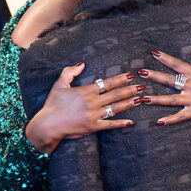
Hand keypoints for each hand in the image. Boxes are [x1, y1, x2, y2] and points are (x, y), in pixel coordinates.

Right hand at [24, 63, 139, 154]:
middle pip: (115, 94)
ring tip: (141, 99)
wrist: (48, 125)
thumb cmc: (53, 104)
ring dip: (129, 103)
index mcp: (86, 91)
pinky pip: (110, 125)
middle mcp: (93, 102)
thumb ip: (70, 72)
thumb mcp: (59, 84)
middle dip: (130, 89)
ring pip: (116, 108)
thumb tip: (82, 64)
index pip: (107, 83)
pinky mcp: (93, 127)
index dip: (120, 79)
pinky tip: (131, 122)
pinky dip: (121, 123)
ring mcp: (94, 115)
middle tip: (143, 86)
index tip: (130, 75)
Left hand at [137, 49, 190, 126]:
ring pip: (171, 100)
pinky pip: (180, 117)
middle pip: (170, 80)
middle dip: (154, 76)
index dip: (165, 58)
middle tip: (140, 73)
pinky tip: (158, 122)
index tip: (153, 53)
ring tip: (142, 98)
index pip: (178, 64)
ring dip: (156, 99)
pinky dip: (169, 120)